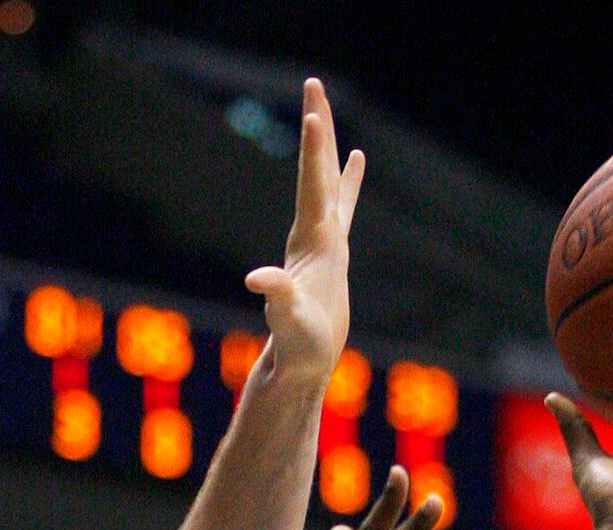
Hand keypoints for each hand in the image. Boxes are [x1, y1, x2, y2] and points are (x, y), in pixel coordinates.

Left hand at [245, 79, 363, 384]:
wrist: (299, 363)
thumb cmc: (297, 347)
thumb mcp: (289, 321)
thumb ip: (276, 298)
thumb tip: (256, 279)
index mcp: (310, 242)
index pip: (311, 187)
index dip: (314, 152)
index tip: (312, 114)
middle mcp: (313, 233)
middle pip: (315, 170)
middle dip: (316, 128)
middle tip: (312, 84)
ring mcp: (322, 239)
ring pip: (326, 181)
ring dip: (327, 145)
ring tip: (324, 108)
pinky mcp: (332, 251)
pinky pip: (344, 204)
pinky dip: (348, 180)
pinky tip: (356, 159)